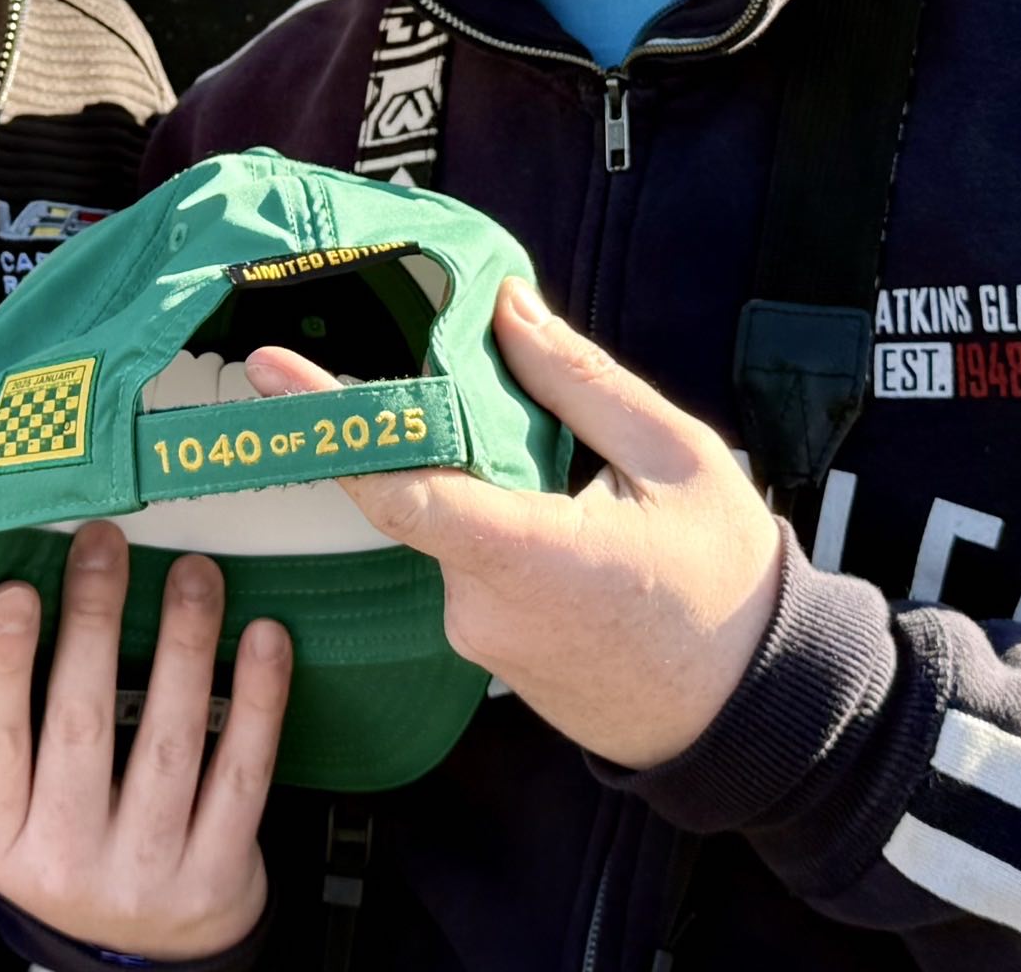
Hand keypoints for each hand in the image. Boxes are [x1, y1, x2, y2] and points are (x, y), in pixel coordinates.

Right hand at [0, 520, 288, 959]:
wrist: (145, 962)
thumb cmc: (56, 857)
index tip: (14, 588)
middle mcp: (62, 860)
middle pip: (78, 727)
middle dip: (92, 624)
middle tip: (105, 541)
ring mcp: (144, 870)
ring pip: (165, 742)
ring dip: (181, 646)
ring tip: (193, 571)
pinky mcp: (217, 872)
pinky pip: (242, 775)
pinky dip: (258, 702)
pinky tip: (263, 638)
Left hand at [244, 275, 779, 770]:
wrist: (751, 713)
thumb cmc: (726, 585)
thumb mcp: (677, 457)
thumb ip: (580, 380)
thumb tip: (506, 307)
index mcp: (525, 554)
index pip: (399, 486)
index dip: (330, 425)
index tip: (270, 372)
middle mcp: (482, 606)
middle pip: (427, 490)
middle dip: (452, 434)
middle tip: (519, 403)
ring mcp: (480, 639)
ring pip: (455, 527)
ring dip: (495, 488)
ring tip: (593, 491)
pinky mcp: (490, 654)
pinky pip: (474, 567)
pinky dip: (504, 530)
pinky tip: (578, 529)